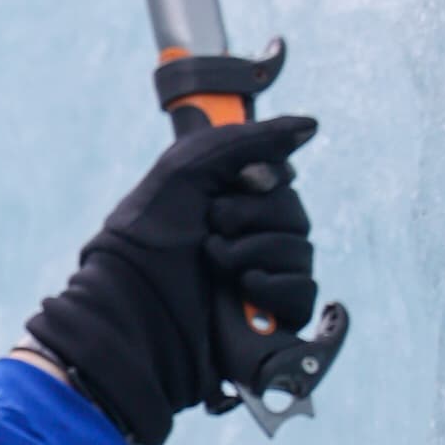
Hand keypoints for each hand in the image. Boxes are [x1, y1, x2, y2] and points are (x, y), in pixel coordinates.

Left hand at [24, 114, 320, 444]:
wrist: (133, 308)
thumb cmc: (148, 236)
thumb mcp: (189, 169)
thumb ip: (249, 141)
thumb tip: (310, 126)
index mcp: (225, 202)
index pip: (281, 177)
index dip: (266, 176)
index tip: (239, 181)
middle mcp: (245, 238)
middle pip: (294, 212)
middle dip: (253, 214)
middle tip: (212, 225)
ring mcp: (259, 278)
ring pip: (301, 250)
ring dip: (256, 250)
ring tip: (215, 261)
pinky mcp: (269, 318)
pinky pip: (305, 291)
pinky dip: (275, 286)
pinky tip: (244, 289)